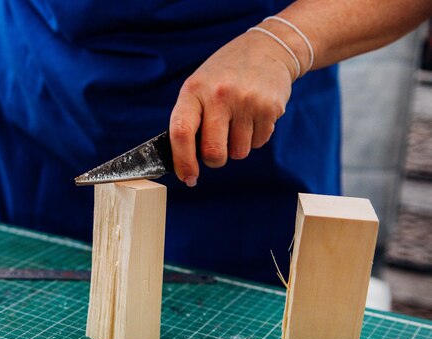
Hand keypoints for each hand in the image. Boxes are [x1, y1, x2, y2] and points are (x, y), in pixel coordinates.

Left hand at [169, 30, 295, 186]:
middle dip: (215, 160)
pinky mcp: (269, 108)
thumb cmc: (224, 75)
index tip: (187, 177)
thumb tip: (183, 164)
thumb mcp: (199, 87)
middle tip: (217, 149)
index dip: (182, 162)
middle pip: (213, 152)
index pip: (181, 133)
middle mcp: (219, 96)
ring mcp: (246, 102)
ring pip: (238, 153)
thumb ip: (190, 120)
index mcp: (194, 90)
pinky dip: (254, 138)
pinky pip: (258, 144)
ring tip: (238, 120)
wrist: (267, 48)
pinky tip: (253, 116)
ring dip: (237, 146)